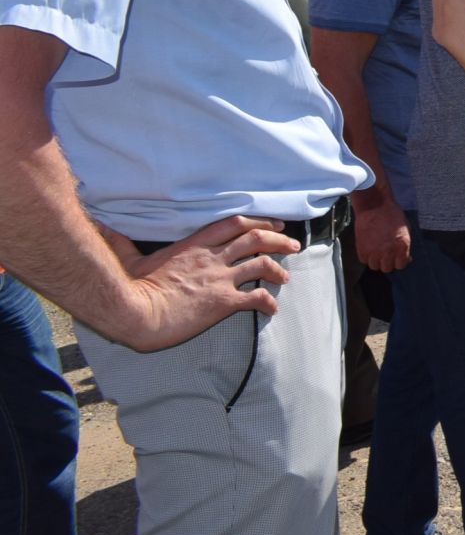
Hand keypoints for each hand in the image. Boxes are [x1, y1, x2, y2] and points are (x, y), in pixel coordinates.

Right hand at [99, 215, 301, 350]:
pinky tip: (272, 309)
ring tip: (286, 276)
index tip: (272, 223)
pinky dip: (269, 302)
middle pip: (255, 239)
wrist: (135, 313)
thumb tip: (103, 227)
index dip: (257, 221)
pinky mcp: (223, 302)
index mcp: (194, 245)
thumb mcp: (128, 258)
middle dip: (278, 238)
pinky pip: (256, 298)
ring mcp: (220, 278)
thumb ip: (121, 242)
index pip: (233, 223)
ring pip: (262, 264)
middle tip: (292, 243)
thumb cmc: (128, 288)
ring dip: (278, 269)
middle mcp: (212, 258)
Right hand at [352, 192, 411, 272]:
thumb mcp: (406, 229)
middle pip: (387, 268)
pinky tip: (369, 248)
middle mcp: (388, 252)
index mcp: (402, 246)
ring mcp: (374, 252)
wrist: (374, 205)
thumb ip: (405, 246)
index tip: (398, 257)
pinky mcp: (361, 249)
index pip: (401, 265)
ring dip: (377, 260)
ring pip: (375, 266)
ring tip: (377, 251)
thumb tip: (406, 258)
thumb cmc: (392, 215)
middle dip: (388, 262)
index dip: (400, 261)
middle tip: (387, 254)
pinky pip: (364, 260)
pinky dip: (367, 256)